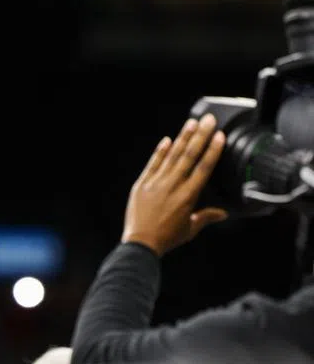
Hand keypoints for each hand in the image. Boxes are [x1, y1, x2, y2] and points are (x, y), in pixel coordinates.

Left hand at [122, 114, 227, 257]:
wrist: (140, 242)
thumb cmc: (167, 237)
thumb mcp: (190, 228)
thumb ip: (206, 217)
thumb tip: (223, 213)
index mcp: (188, 196)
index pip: (203, 168)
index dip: (212, 150)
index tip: (219, 136)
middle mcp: (173, 186)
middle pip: (189, 156)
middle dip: (200, 136)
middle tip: (208, 120)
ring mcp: (156, 183)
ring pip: (171, 156)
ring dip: (182, 138)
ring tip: (191, 123)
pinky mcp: (142, 184)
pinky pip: (152, 164)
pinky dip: (159, 151)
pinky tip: (167, 139)